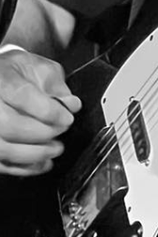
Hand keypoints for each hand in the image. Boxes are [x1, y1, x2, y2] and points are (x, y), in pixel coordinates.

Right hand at [0, 49, 79, 176]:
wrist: (0, 79)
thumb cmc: (16, 75)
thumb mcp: (39, 68)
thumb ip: (57, 85)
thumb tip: (71, 104)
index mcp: (2, 79)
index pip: (22, 96)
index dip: (49, 111)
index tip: (67, 117)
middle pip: (9, 125)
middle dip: (43, 132)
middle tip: (61, 131)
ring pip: (2, 148)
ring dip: (35, 153)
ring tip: (55, 149)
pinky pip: (1, 163)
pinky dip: (24, 167)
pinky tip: (42, 163)